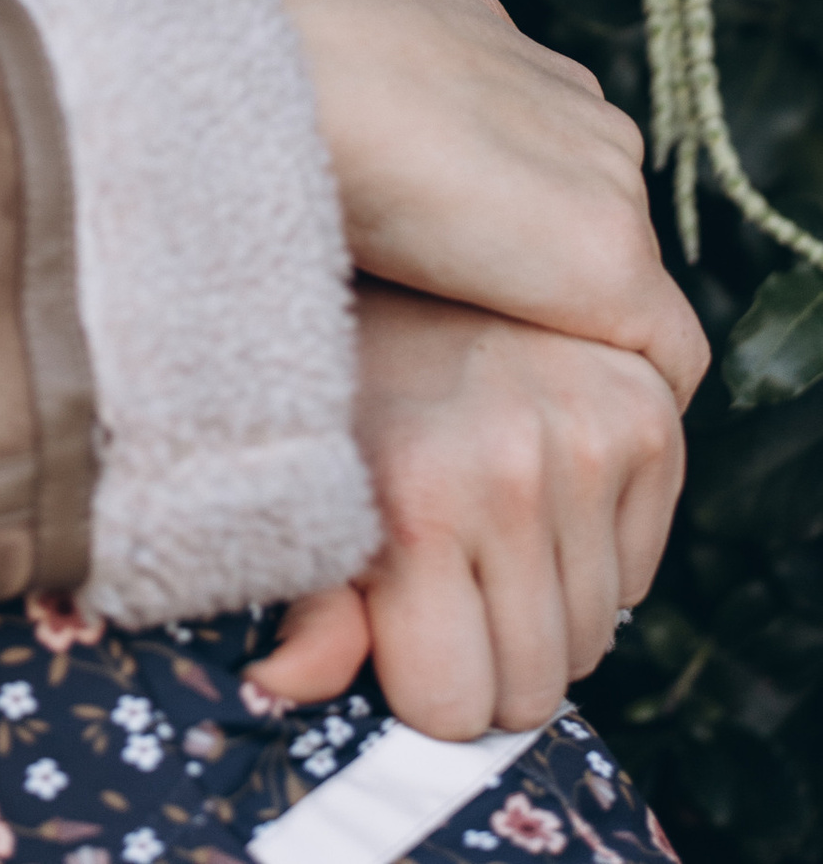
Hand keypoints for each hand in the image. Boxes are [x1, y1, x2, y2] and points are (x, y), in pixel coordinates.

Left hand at [246, 284, 685, 737]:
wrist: (407, 224)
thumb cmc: (349, 365)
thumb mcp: (314, 475)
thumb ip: (313, 598)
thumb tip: (283, 685)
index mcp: (416, 498)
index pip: (452, 705)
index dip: (426, 687)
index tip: (409, 638)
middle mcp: (511, 473)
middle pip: (534, 686)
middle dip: (489, 666)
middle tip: (453, 598)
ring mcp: (589, 442)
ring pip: (593, 639)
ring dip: (544, 618)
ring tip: (490, 543)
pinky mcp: (646, 419)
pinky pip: (639, 577)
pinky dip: (595, 569)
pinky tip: (541, 511)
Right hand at [259, 0, 707, 408]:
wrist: (315, 74)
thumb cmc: (313, 53)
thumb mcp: (374, 6)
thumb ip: (407, 38)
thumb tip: (381, 55)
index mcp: (532, 62)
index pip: (552, 155)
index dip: (508, 209)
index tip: (457, 253)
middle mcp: (589, 114)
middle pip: (593, 213)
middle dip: (543, 261)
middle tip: (468, 319)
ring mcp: (611, 189)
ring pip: (621, 275)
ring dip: (572, 317)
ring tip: (506, 370)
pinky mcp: (612, 267)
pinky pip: (669, 348)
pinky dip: (643, 383)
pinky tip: (595, 418)